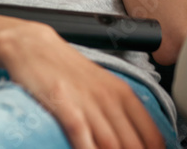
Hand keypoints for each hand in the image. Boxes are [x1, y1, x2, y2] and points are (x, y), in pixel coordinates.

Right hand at [0, 22, 164, 148]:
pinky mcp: (65, 106)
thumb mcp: (102, 85)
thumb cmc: (67, 69)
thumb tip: (135, 138)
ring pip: (111, 144)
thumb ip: (120, 111)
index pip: (151, 133)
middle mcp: (109, 98)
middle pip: (133, 144)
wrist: (34, 46)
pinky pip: (82, 137)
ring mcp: (88, 103)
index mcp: (123, 93)